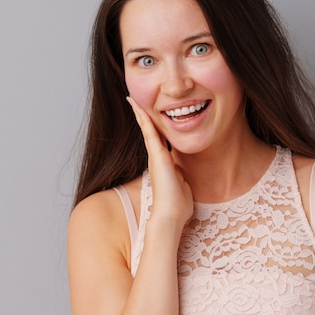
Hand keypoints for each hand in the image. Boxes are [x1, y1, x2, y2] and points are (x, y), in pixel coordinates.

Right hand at [127, 96, 193, 228]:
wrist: (171, 214)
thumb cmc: (178, 204)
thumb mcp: (182, 184)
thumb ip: (181, 175)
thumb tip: (182, 172)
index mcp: (163, 163)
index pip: (158, 140)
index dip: (154, 127)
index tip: (150, 115)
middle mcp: (156, 158)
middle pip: (149, 132)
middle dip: (143, 116)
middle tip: (135, 102)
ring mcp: (155, 156)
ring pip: (146, 129)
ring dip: (140, 113)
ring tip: (132, 100)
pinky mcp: (157, 156)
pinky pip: (149, 133)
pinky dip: (143, 119)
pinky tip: (138, 107)